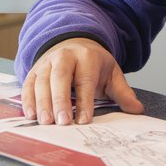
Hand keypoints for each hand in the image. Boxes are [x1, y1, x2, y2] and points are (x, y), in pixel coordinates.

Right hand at [21, 37, 142, 124]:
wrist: (74, 43)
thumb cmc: (93, 64)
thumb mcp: (111, 73)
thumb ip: (122, 92)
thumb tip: (137, 109)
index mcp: (87, 57)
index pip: (85, 79)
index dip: (84, 100)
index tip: (84, 120)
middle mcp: (65, 56)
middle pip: (61, 76)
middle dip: (60, 100)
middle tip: (62, 122)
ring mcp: (48, 62)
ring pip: (42, 80)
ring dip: (42, 102)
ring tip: (46, 122)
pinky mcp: (35, 69)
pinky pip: (28, 84)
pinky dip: (28, 99)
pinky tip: (31, 115)